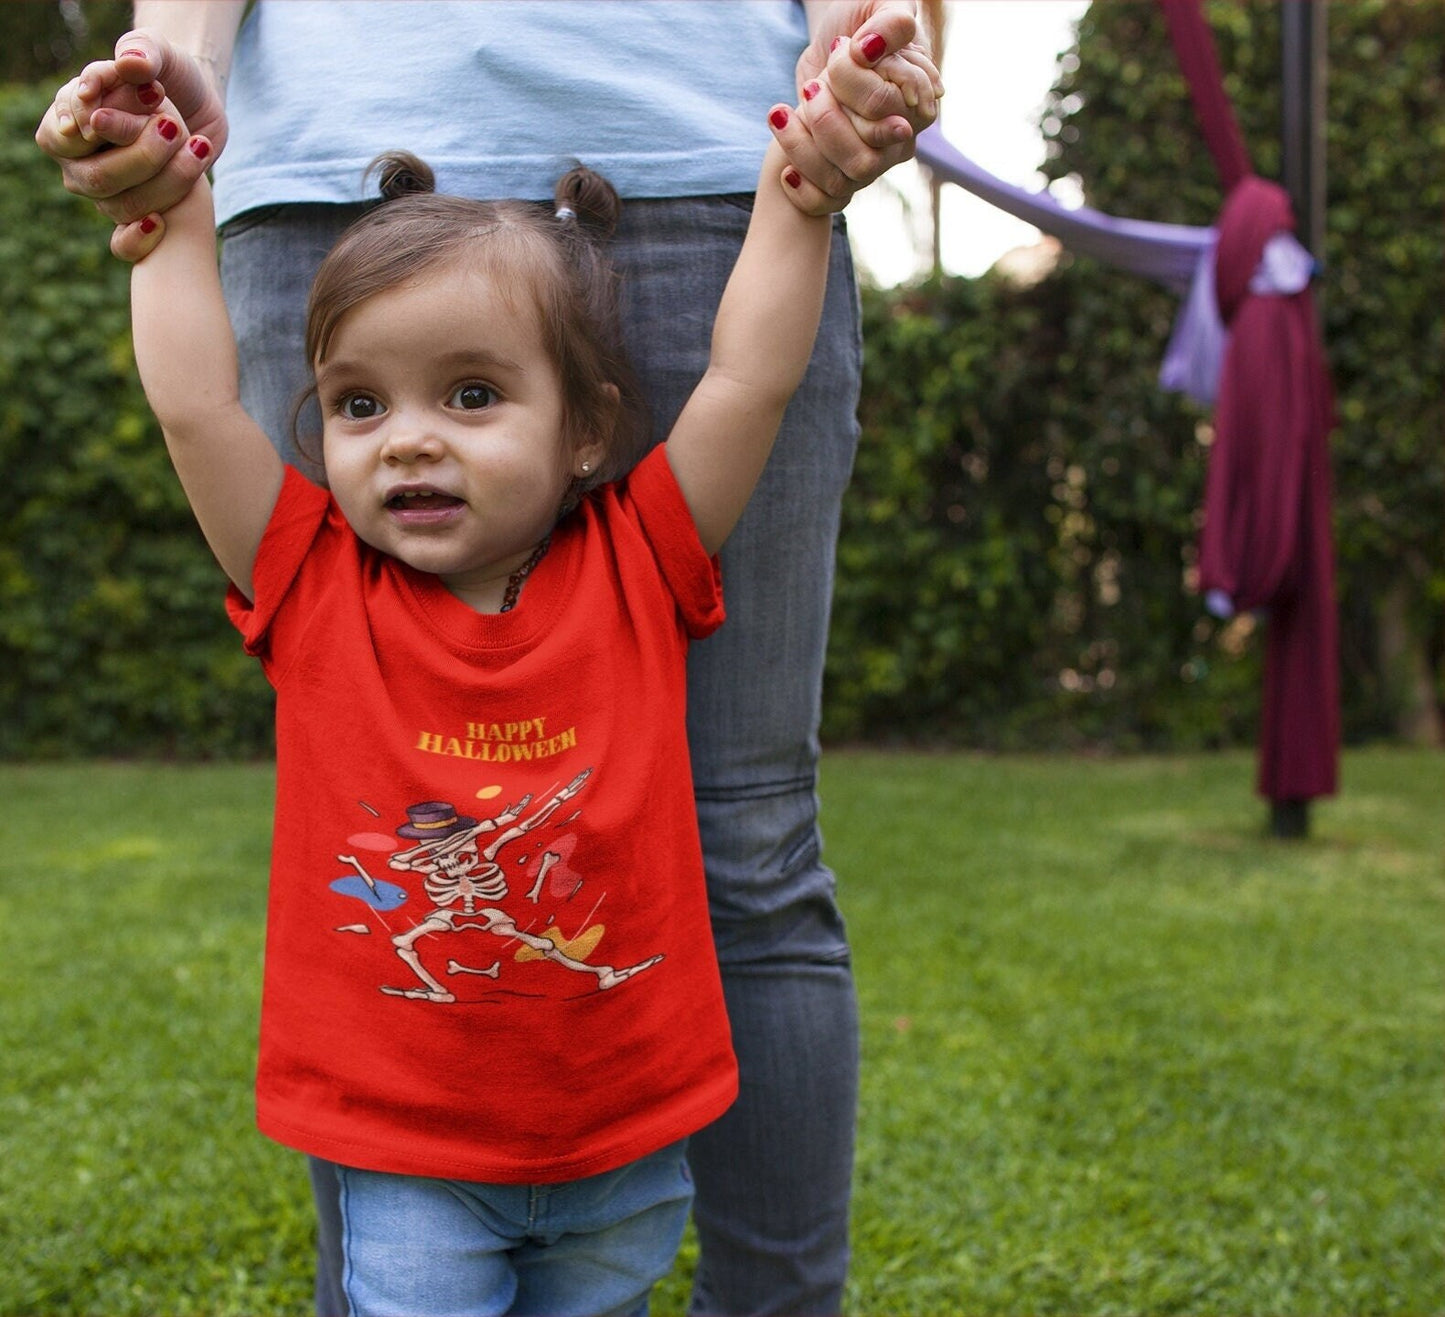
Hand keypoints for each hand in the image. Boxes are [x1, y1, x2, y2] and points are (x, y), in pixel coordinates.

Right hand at [35, 30, 226, 225]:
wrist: (198, 104)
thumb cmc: (169, 72)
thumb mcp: (160, 52)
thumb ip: (143, 52)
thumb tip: (130, 63)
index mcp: (68, 114)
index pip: (69, 131)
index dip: (99, 126)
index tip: (134, 110)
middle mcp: (78, 157)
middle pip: (98, 176)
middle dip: (142, 156)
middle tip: (173, 126)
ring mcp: (105, 189)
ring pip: (120, 205)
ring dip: (163, 183)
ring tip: (197, 147)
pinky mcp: (134, 211)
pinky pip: (124, 243)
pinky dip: (140, 239)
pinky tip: (161, 223)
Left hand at [781, 1, 942, 207]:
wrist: (833, 40)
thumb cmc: (860, 18)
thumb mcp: (878, 5)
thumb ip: (890, 21)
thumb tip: (871, 49)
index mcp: (918, 101)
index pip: (881, 108)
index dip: (851, 83)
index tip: (840, 49)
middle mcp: (900, 141)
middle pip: (864, 159)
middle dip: (825, 119)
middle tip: (812, 85)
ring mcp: (873, 163)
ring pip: (843, 182)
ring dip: (803, 148)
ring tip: (781, 113)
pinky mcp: (844, 176)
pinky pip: (827, 203)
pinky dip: (802, 191)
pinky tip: (786, 170)